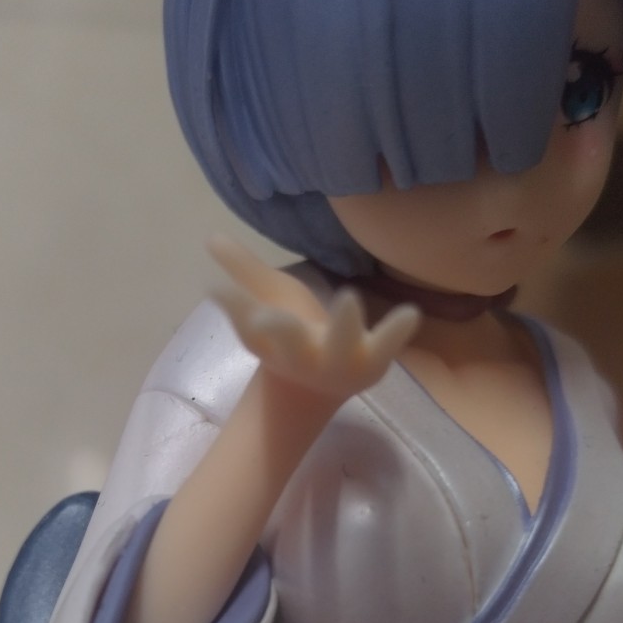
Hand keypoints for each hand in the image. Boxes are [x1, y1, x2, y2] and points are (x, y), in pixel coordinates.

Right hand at [208, 235, 419, 403]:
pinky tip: (411, 312)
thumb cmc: (289, 335)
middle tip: (270, 317)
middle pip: (288, 340)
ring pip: (340, 342)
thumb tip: (211, 236)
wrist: (318, 386)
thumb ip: (242, 271)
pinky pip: (387, 344)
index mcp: (272, 341)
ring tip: (347, 298)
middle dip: (281, 329)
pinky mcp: (374, 359)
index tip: (215, 289)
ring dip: (343, 324)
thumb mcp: (263, 303)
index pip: (250, 323)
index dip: (235, 307)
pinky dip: (397, 330)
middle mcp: (302, 355)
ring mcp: (340, 359)